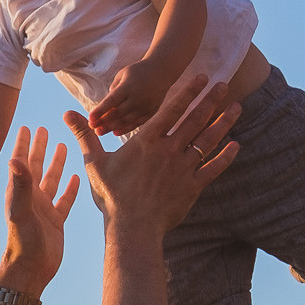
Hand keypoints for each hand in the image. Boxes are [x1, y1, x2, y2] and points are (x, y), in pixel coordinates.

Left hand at [0, 126, 78, 291]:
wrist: (31, 270)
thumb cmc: (22, 243)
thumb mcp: (21, 211)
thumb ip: (20, 185)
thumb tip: (14, 158)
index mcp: (21, 192)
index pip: (21, 162)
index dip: (23, 145)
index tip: (26, 127)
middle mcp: (32, 198)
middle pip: (36, 167)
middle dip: (39, 148)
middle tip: (43, 129)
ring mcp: (44, 210)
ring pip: (51, 181)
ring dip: (55, 164)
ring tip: (61, 146)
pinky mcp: (56, 222)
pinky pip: (64, 200)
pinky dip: (69, 188)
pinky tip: (75, 178)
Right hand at [64, 76, 239, 235]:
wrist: (132, 227)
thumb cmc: (112, 195)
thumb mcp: (94, 162)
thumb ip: (85, 135)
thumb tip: (66, 115)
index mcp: (147, 142)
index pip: (172, 109)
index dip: (188, 91)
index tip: (202, 77)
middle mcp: (169, 150)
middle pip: (195, 120)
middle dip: (211, 100)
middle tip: (225, 84)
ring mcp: (183, 168)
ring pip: (207, 140)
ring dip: (223, 122)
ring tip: (237, 107)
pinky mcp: (192, 187)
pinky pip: (213, 169)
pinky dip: (225, 157)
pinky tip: (236, 145)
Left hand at [86, 62, 173, 137]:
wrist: (162, 71)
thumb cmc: (137, 72)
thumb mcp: (122, 75)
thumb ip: (113, 91)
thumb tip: (105, 108)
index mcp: (128, 86)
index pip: (111, 100)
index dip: (100, 111)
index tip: (90, 119)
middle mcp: (137, 97)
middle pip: (118, 113)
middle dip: (104, 122)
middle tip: (92, 128)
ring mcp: (145, 106)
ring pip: (127, 120)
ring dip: (112, 127)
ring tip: (99, 132)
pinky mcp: (151, 112)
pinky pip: (137, 123)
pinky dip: (126, 129)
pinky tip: (115, 132)